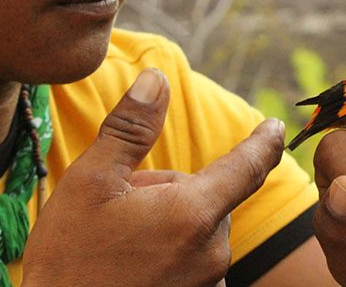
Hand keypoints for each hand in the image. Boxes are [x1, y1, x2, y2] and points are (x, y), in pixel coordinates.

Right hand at [22, 68, 284, 285]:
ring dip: (171, 223)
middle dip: (173, 190)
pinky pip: (194, 261)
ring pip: (198, 230)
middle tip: (122, 208)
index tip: (276, 125)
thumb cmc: (69, 261)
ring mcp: (207, 282)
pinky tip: (131, 265)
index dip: (263, 141)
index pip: (248, 165)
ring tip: (121, 244)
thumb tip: (157, 79)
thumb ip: (130, 128)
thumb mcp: (90, 183)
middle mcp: (212, 251)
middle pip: (208, 196)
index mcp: (193, 212)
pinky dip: (171, 252)